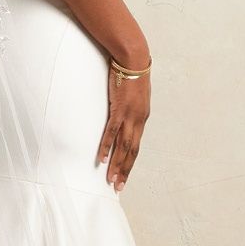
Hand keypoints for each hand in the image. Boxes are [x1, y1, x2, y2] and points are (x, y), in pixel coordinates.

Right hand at [97, 58, 150, 191]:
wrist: (133, 58)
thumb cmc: (132, 73)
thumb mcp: (134, 95)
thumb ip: (130, 107)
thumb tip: (124, 113)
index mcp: (142, 118)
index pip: (135, 146)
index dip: (130, 162)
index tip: (125, 176)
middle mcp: (138, 120)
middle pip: (131, 151)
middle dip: (125, 170)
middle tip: (119, 187)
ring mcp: (129, 116)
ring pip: (123, 146)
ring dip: (117, 165)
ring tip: (111, 180)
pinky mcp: (119, 110)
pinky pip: (112, 132)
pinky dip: (107, 147)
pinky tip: (102, 159)